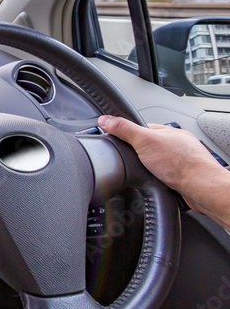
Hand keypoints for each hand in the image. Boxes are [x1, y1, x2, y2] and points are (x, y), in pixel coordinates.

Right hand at [98, 115, 227, 214]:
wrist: (202, 188)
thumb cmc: (181, 164)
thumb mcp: (144, 141)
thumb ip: (124, 129)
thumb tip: (106, 119)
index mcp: (169, 132)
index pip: (142, 128)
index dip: (129, 135)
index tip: (119, 140)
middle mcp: (177, 145)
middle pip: (149, 147)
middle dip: (140, 155)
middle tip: (135, 161)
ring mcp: (182, 161)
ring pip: (158, 163)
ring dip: (151, 169)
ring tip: (147, 173)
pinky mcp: (184, 177)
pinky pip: (165, 176)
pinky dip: (159, 180)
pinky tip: (157, 182)